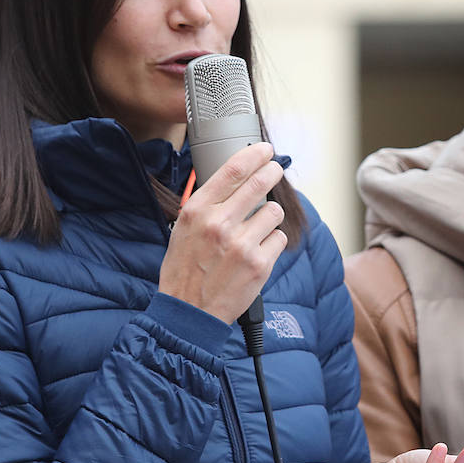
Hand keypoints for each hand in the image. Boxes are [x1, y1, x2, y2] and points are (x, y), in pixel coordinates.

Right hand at [159, 142, 286, 323]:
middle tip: (275, 169)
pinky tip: (257, 252)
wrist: (189, 312)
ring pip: (273, 211)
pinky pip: (279, 238)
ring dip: (269, 217)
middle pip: (259, 183)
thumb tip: (235, 180)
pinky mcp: (259, 264)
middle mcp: (219, 224)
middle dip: (272, 172)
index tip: (264, 150)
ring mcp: (241, 244)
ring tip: (256, 230)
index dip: (254, 155)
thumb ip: (207, 205)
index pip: (232, 170)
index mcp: (197, 211)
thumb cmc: (184, 270)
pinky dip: (272, 243)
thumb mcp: (183, 229)